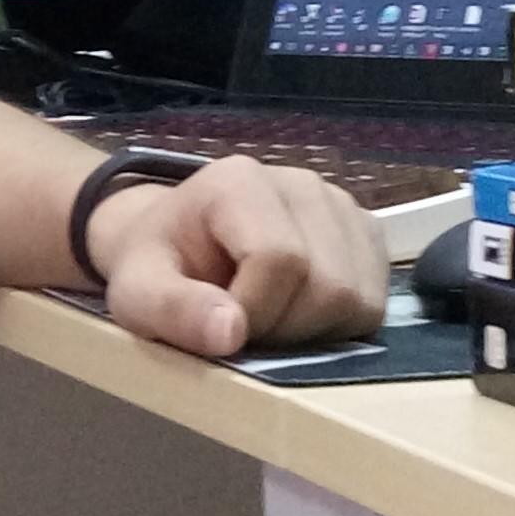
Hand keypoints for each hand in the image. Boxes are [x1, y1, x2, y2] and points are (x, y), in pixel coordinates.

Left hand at [86, 154, 388, 356]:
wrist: (176, 241)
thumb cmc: (156, 265)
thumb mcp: (137, 293)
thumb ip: (173, 310)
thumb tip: (230, 333)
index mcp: (240, 182)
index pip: (281, 260)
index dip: (255, 313)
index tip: (221, 326)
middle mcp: (302, 183)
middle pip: (329, 286)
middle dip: (285, 328)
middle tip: (245, 326)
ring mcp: (341, 206)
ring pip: (359, 300)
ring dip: (314, 332)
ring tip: (270, 318)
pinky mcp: (365, 233)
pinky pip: (377, 302)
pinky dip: (340, 326)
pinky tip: (299, 313)